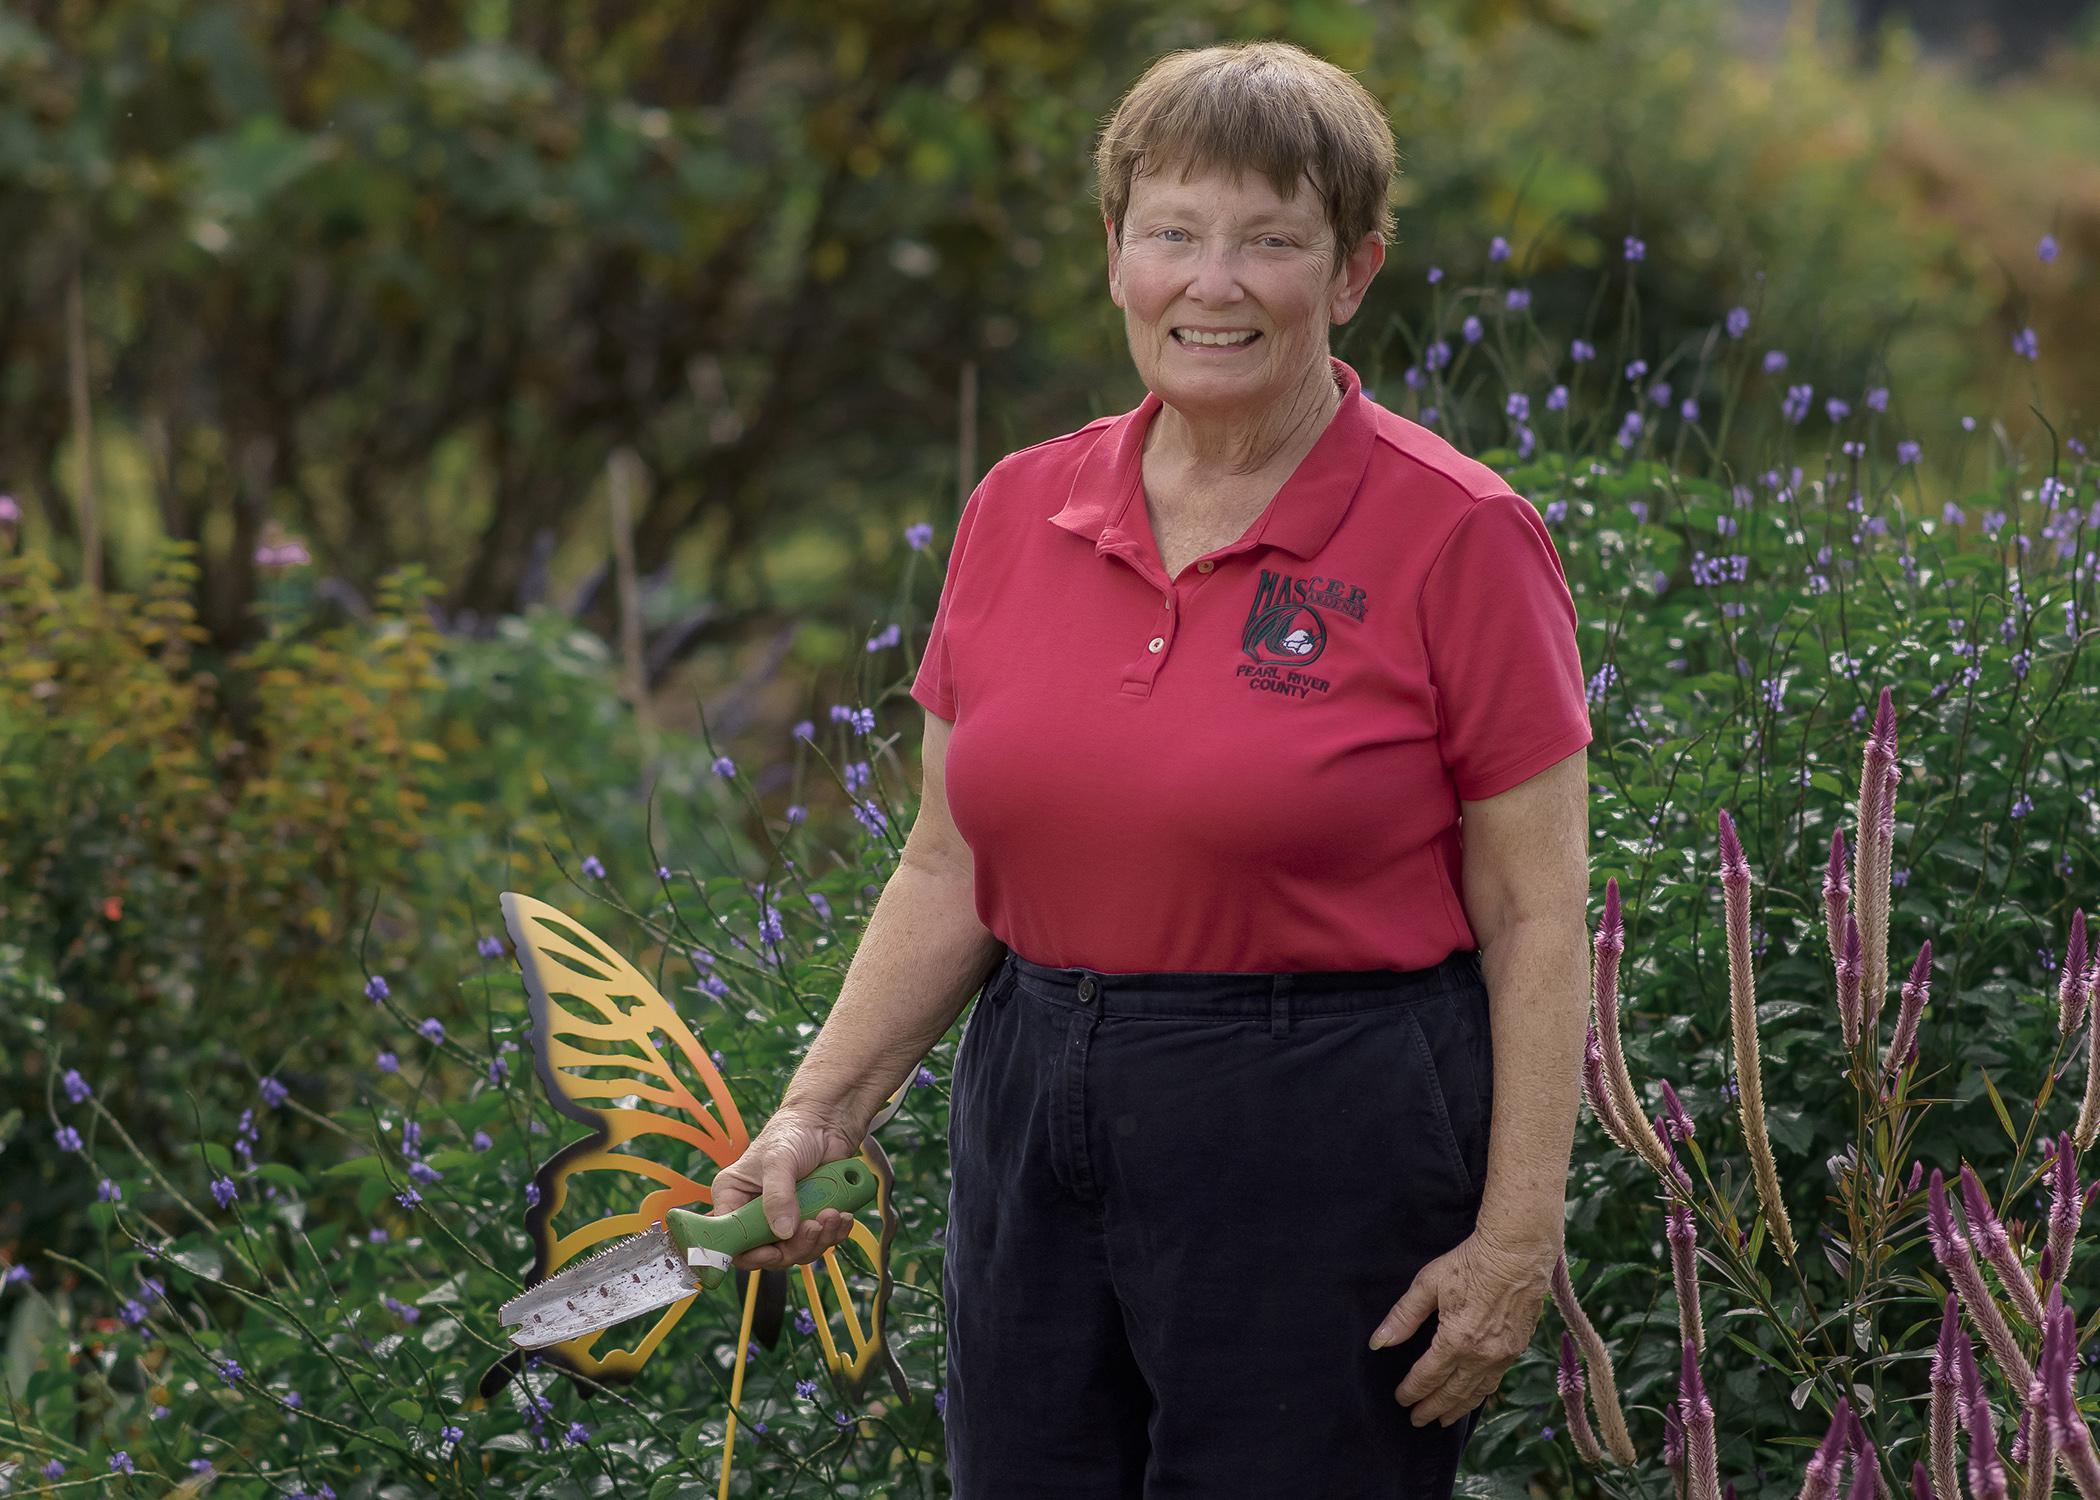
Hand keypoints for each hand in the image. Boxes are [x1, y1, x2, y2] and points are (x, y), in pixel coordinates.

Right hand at [707, 1106, 863, 1272]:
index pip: (731, 1240)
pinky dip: (833, 1233)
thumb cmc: (792, 1133)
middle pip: (767, 1253)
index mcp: (733, 1198)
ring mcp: (782, 1219)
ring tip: (833, 1214)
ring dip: (819, 1238)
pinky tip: (842, 1216)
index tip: (772, 1251)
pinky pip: (819, 1241)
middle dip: (795, 1245)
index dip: (749, 1254)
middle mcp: (753, 1213)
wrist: (827, 1124)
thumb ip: (778, 1195)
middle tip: (814, 1225)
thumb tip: (782, 1232)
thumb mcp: (779, 1160)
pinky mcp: (807, 1219)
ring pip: (796, 1250)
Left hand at [1370, 1225, 1557, 1426]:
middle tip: (1417, 1421)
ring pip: (1477, 1392)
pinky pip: (1496, 1381)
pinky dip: (1480, 1393)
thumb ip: (1403, 1316)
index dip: (1412, 1391)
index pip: (1428, 1377)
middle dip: (1432, 1408)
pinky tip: (1474, 1395)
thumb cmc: (1470, 1262)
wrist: (1518, 1252)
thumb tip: (1379, 1342)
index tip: (1400, 1399)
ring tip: (1443, 1419)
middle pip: (1453, 1392)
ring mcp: (1504, 1355)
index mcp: (1456, 1341)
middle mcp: (1482, 1355)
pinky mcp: (1518, 1348)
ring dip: (1458, 1408)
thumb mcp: (1429, 1283)